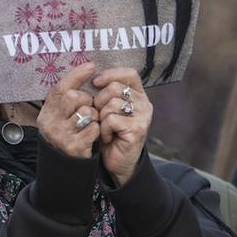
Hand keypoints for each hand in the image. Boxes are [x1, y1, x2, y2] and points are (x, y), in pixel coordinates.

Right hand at [35, 61, 100, 160]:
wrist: (65, 168)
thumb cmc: (68, 136)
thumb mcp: (61, 117)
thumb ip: (67, 100)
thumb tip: (87, 70)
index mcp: (46, 113)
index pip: (60, 88)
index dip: (76, 75)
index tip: (91, 66)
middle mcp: (50, 123)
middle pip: (72, 97)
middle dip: (86, 100)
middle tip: (89, 107)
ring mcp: (60, 135)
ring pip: (86, 112)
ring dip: (93, 116)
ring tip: (90, 123)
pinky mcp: (73, 147)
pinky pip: (93, 128)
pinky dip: (96, 130)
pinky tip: (92, 136)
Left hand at [93, 71, 152, 188]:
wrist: (118, 162)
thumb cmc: (111, 133)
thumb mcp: (109, 109)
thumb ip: (107, 92)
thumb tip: (92, 74)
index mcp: (139, 95)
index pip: (129, 74)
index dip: (111, 74)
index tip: (95, 83)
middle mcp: (144, 104)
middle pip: (115, 88)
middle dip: (99, 100)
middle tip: (99, 115)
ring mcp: (142, 117)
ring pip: (111, 104)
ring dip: (101, 117)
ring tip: (105, 128)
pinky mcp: (137, 130)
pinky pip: (111, 120)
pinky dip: (104, 129)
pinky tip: (108, 137)